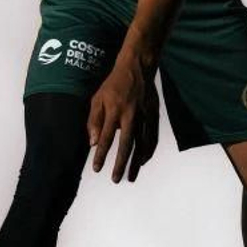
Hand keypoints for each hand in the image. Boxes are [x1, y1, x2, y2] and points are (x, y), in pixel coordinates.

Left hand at [87, 53, 159, 182]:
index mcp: (114, 111)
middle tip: (116, 180)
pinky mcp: (153, 115)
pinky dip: (149, 150)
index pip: (106, 138)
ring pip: (141, 144)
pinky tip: (144, 160)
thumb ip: (94, 120)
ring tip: (131, 176)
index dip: (101, 155)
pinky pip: (152, 137)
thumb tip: (93, 142)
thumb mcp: (97, 99)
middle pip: (126, 145)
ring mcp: (144, 116)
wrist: (138, 67)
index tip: (97, 169)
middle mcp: (130, 115)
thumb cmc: (113, 84)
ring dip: (136, 162)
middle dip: (120, 164)